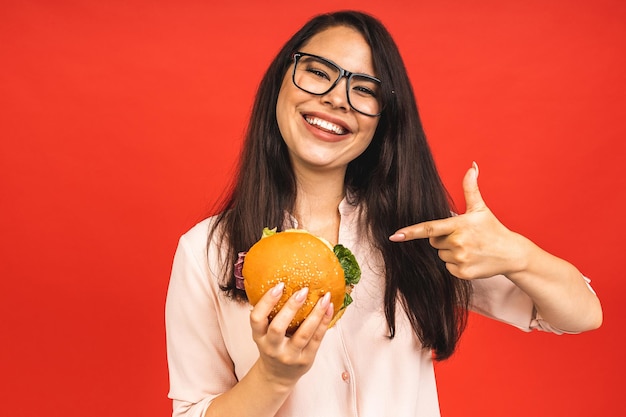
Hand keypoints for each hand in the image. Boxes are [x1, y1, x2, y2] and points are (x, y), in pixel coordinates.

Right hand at [249, 283, 333, 388]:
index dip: (266, 302)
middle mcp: (272, 348)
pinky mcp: (306, 360)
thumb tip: (283, 282)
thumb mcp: (264, 333)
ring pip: (303, 334)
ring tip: (324, 297)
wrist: (278, 376)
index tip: (279, 286)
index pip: (256, 319)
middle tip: (303, 290)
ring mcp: (290, 355)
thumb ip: (269, 314)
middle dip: (291, 308)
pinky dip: (324, 322)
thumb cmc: (272, 346)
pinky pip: (317, 339)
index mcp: (259, 337)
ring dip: (315, 314)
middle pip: (278, 328)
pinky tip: (329, 308)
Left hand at [389, 162, 524, 279]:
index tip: (395, 236)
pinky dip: (456, 264)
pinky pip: (447, 268)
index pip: (429, 228)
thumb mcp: (480, 208)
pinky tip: (470, 259)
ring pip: (440, 255)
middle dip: (443, 239)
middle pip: (434, 242)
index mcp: (459, 225)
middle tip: (463, 237)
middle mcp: (458, 243)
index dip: (410, 232)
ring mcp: (460, 259)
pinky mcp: (463, 273)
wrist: (512, 254)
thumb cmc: (493, 229)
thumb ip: (471, 188)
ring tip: (469, 248)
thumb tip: (472, 166)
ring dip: (450, 252)